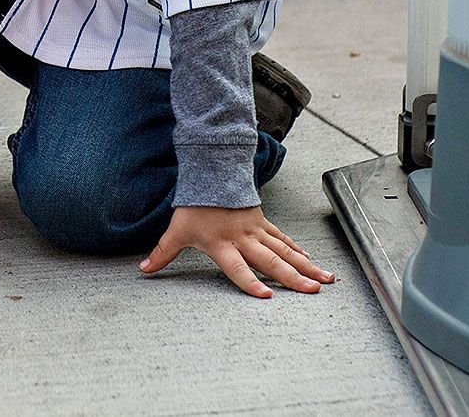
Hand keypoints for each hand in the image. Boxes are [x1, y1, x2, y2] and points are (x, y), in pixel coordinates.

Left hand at [139, 206, 335, 298]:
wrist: (212, 172)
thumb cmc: (195, 205)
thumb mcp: (176, 230)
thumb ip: (163, 252)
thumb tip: (144, 269)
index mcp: (223, 245)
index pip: (238, 268)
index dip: (251, 283)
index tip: (267, 296)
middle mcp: (243, 239)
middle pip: (272, 261)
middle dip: (294, 278)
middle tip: (313, 292)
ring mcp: (256, 231)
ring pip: (285, 251)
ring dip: (305, 266)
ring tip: (324, 280)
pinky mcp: (262, 223)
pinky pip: (283, 239)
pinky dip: (298, 250)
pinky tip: (311, 262)